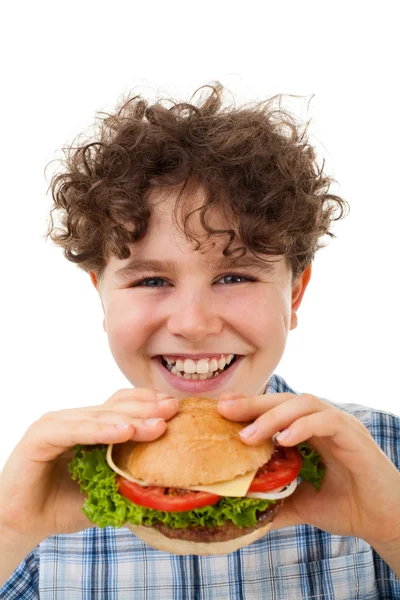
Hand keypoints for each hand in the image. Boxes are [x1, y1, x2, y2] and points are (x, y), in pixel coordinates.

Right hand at [0, 389, 177, 542]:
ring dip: (130, 419)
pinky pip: (75, 429)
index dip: (150, 403)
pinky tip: (124, 433)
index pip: (124, 404)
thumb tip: (172, 485)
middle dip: (148, 407)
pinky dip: (101, 430)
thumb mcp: (107, 491)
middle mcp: (76, 419)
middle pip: (117, 405)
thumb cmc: (64, 505)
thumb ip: (132, 482)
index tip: (177, 408)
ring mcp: (57, 424)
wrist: (24, 524)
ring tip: (158, 425)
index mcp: (92, 426)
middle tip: (174, 410)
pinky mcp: (40, 435)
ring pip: (99, 416)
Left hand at [218, 392, 399, 546]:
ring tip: (249, 435)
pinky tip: (284, 439)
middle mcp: (323, 422)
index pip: (275, 410)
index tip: (220, 409)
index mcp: (309, 432)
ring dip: (273, 416)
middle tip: (224, 410)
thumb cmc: (347, 507)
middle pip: (284, 400)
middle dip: (253, 403)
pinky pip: (327, 420)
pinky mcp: (355, 435)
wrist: (385, 522)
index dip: (248, 406)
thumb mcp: (301, 505)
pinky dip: (304, 425)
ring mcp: (340, 425)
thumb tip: (240, 511)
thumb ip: (274, 501)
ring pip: (303, 403)